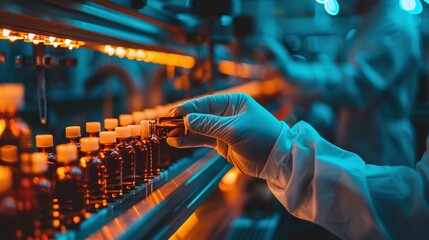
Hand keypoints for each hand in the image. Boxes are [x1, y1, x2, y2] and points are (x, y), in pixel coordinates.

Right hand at [167, 93, 282, 177]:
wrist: (276, 160)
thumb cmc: (261, 137)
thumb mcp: (235, 129)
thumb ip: (209, 125)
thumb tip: (186, 120)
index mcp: (233, 102)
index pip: (206, 102)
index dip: (188, 107)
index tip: (173, 113)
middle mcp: (227, 113)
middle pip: (199, 115)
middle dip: (182, 120)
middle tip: (164, 124)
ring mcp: (223, 129)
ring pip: (198, 128)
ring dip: (183, 132)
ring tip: (165, 134)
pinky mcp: (222, 143)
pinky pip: (202, 140)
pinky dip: (189, 141)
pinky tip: (176, 142)